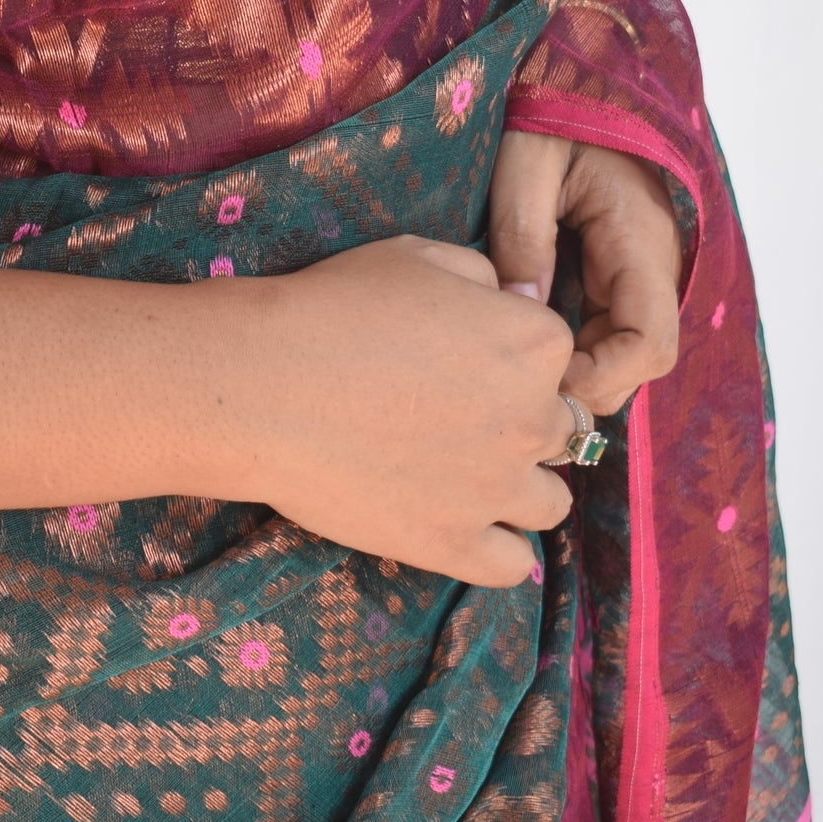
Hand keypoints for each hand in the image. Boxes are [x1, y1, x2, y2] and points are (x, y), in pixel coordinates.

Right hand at [238, 237, 580, 587]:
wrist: (262, 385)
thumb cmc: (333, 307)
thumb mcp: (418, 255)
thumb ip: (482, 275)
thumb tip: (505, 301)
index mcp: (534, 342)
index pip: (556, 354)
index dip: (512, 354)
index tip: (467, 357)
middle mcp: (532, 418)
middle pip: (560, 429)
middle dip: (519, 420)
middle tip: (458, 415)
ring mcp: (497, 489)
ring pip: (549, 503)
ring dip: (519, 488)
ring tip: (466, 474)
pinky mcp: (454, 544)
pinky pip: (513, 565)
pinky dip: (496, 548)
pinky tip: (463, 523)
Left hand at [486, 131, 682, 419]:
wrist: (574, 78)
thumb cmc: (550, 108)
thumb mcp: (524, 162)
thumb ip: (523, 236)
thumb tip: (520, 313)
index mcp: (640, 239)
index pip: (651, 345)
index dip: (602, 378)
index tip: (540, 376)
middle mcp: (651, 264)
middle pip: (637, 362)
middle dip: (583, 382)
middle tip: (510, 374)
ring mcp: (637, 269)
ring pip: (622, 352)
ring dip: (574, 365)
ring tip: (509, 355)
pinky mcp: (616, 270)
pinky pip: (605, 328)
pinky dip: (570, 344)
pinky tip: (521, 334)